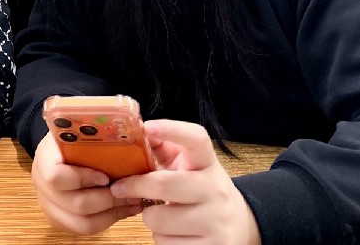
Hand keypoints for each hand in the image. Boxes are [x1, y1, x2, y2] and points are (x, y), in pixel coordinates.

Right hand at [30, 131, 143, 234]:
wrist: (57, 150)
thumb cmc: (73, 138)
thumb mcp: (80, 129)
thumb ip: (96, 132)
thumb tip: (136, 130)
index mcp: (44, 158)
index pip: (56, 176)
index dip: (82, 179)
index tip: (105, 176)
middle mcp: (42, 185)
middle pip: (75, 204)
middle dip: (108, 200)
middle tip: (131, 192)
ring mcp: (49, 205)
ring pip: (82, 223)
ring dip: (111, 214)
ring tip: (132, 203)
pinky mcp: (59, 219)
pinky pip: (85, 229)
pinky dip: (107, 221)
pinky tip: (123, 209)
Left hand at [109, 120, 261, 244]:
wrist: (239, 225)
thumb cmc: (201, 190)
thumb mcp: (190, 166)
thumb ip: (164, 149)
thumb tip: (137, 133)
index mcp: (208, 164)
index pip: (197, 139)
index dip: (172, 129)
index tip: (147, 127)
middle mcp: (216, 190)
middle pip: (164, 184)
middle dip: (135, 187)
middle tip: (121, 188)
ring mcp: (217, 222)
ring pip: (158, 219)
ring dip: (150, 218)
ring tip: (163, 214)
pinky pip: (165, 244)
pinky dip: (162, 238)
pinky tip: (175, 233)